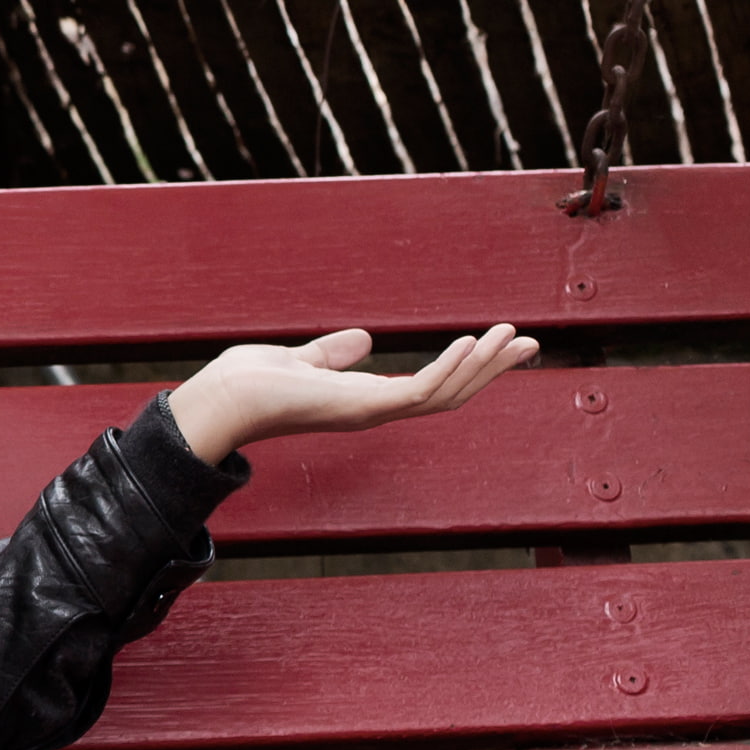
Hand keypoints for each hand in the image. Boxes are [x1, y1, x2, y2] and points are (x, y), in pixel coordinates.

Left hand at [163, 325, 539, 466]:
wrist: (220, 399)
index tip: (499, 342)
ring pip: (444, 395)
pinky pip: (418, 393)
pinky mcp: (360, 409)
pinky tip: (470, 346)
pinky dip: (447, 369)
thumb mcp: (301, 361)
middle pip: (450, 393)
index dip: (467, 366)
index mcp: (364, 399)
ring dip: (480, 366)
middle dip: (491, 369)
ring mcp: (370, 413)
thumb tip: (363, 340)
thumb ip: (332, 354)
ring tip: (512, 336)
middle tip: (530, 342)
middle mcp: (374, 411)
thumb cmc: (248, 384)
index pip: (430, 385)